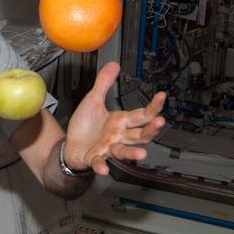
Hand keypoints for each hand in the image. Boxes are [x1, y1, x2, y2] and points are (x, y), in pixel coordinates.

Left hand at [64, 61, 164, 176]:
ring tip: (142, 154)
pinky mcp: (94, 158)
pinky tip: (104, 168)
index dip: (153, 106)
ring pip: (124, 151)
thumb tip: (114, 64)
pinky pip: (99, 162)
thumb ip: (104, 83)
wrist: (70, 145)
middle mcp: (118, 136)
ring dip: (132, 153)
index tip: (162, 96)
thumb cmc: (85, 126)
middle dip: (151, 129)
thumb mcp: (93, 100)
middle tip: (160, 122)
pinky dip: (101, 166)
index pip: (142, 114)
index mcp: (121, 122)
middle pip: (140, 135)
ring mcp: (108, 148)